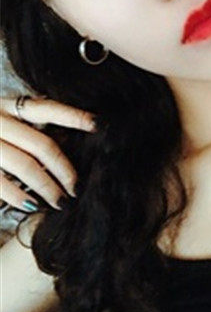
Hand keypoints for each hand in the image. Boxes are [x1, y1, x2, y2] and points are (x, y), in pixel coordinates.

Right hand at [0, 96, 95, 212]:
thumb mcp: (2, 119)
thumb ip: (26, 127)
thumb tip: (64, 144)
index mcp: (6, 105)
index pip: (46, 108)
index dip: (74, 116)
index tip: (100, 125)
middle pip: (41, 143)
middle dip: (64, 168)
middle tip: (76, 188)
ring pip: (24, 164)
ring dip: (46, 186)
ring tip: (59, 202)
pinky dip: (17, 194)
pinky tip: (30, 205)